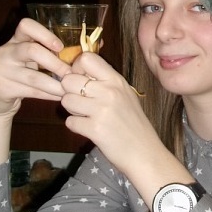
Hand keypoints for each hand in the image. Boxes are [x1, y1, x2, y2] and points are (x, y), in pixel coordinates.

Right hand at [0, 17, 69, 119]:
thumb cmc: (22, 76)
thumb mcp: (32, 61)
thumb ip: (51, 54)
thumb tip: (89, 51)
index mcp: (15, 40)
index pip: (26, 25)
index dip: (45, 34)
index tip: (61, 46)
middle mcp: (5, 51)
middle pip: (31, 50)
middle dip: (55, 63)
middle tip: (70, 74)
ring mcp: (0, 69)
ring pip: (33, 76)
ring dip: (55, 84)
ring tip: (68, 89)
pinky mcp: (1, 87)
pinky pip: (31, 91)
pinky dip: (48, 94)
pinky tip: (59, 97)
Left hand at [60, 53, 158, 168]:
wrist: (145, 153)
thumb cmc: (133, 124)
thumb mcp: (125, 95)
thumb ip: (105, 82)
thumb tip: (78, 73)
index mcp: (117, 80)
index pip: (86, 58)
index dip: (77, 69)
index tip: (82, 80)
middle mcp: (109, 91)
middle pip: (69, 80)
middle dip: (70, 92)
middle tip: (82, 102)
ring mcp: (101, 110)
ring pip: (66, 100)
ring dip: (72, 110)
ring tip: (87, 116)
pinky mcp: (94, 129)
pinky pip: (69, 121)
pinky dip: (76, 126)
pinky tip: (89, 129)